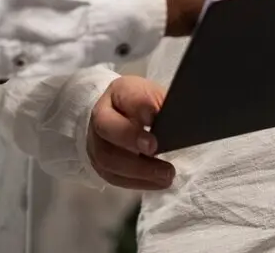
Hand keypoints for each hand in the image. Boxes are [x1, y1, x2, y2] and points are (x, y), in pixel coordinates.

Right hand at [86, 76, 175, 190]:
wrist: (122, 118)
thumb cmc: (143, 106)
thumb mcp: (156, 97)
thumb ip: (164, 105)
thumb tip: (178, 119)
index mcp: (118, 92)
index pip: (125, 95)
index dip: (139, 106)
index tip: (154, 117)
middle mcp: (101, 115)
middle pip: (106, 126)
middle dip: (129, 137)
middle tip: (154, 147)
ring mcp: (96, 142)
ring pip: (108, 158)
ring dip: (138, 169)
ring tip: (166, 174)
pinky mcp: (102, 166)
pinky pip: (115, 177)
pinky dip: (138, 182)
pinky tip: (158, 181)